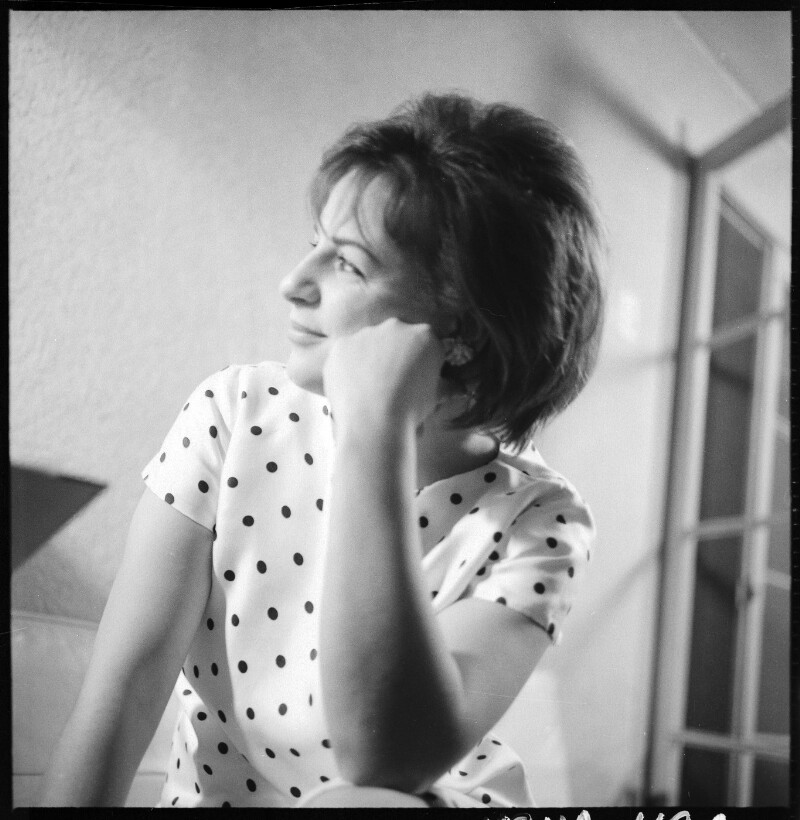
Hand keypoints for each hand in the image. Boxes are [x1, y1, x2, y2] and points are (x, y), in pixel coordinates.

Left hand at [323, 318, 444, 432]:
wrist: (373, 422)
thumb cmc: (411, 410)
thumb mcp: (436, 397)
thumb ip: (448, 385)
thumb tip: (460, 387)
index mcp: (426, 336)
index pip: (427, 344)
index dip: (424, 362)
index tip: (419, 380)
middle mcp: (396, 327)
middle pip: (398, 338)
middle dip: (398, 356)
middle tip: (394, 384)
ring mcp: (366, 334)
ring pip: (370, 344)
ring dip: (372, 360)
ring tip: (371, 390)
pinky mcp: (342, 346)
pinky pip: (347, 354)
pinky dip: (349, 367)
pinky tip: (353, 388)